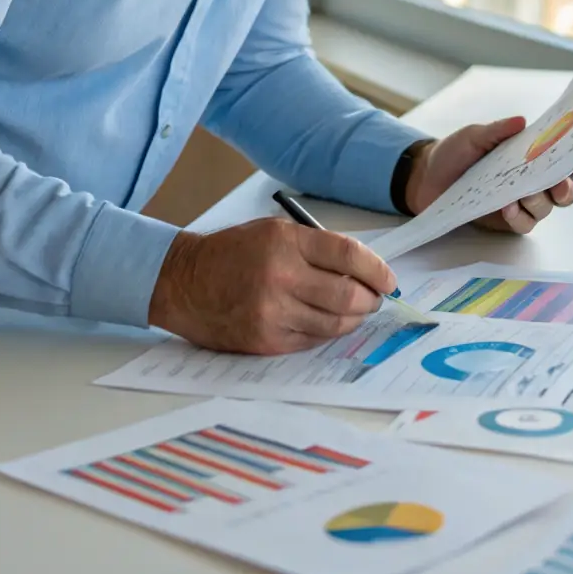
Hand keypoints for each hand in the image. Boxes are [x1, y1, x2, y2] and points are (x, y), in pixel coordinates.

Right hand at [148, 218, 397, 354]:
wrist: (184, 282)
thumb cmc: (233, 252)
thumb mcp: (274, 232)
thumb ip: (316, 247)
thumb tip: (363, 269)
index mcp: (285, 242)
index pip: (347, 256)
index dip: (376, 270)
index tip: (388, 280)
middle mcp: (280, 276)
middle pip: (346, 296)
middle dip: (370, 299)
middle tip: (375, 299)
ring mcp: (271, 313)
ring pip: (333, 323)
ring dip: (353, 320)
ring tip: (356, 312)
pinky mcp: (264, 341)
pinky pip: (311, 340)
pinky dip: (326, 332)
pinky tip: (327, 323)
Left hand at [404, 116, 572, 235]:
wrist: (427, 179)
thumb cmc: (454, 153)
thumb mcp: (474, 136)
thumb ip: (498, 131)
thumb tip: (521, 121)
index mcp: (531, 155)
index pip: (564, 159)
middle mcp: (532, 180)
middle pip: (564, 189)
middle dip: (567, 188)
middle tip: (559, 185)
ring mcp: (521, 202)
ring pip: (546, 208)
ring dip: (539, 202)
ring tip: (522, 194)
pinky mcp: (507, 220)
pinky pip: (524, 224)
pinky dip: (520, 217)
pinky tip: (507, 208)